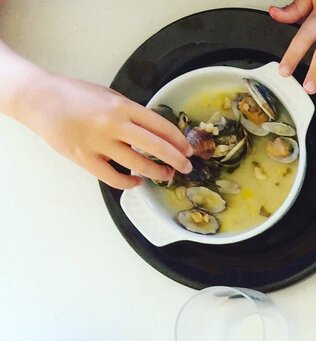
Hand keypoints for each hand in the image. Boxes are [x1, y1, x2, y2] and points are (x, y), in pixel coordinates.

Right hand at [17, 73, 191, 189]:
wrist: (39, 99)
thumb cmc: (75, 95)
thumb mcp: (109, 96)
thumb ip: (131, 113)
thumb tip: (156, 131)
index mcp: (122, 107)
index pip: (160, 126)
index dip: (178, 140)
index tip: (188, 149)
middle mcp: (113, 125)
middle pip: (156, 147)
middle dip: (177, 160)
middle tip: (187, 167)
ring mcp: (99, 143)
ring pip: (138, 165)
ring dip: (157, 173)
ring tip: (166, 175)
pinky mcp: (85, 158)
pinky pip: (113, 178)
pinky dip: (129, 182)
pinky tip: (137, 181)